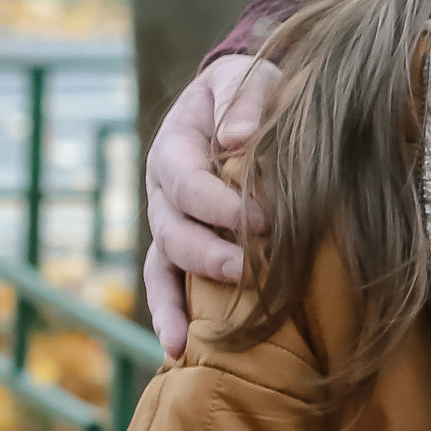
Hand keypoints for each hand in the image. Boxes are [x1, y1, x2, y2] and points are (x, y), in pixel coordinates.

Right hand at [142, 51, 281, 356]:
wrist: (243, 106)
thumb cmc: (250, 93)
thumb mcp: (247, 79)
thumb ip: (243, 100)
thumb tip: (237, 139)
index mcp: (173, 148)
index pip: (190, 182)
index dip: (223, 204)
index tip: (268, 219)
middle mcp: (162, 191)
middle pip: (173, 230)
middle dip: (208, 254)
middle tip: (249, 271)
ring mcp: (168, 223)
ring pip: (163, 265)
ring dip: (178, 301)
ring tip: (192, 338)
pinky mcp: (181, 249)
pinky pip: (166, 285)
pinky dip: (168, 317)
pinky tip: (176, 351)